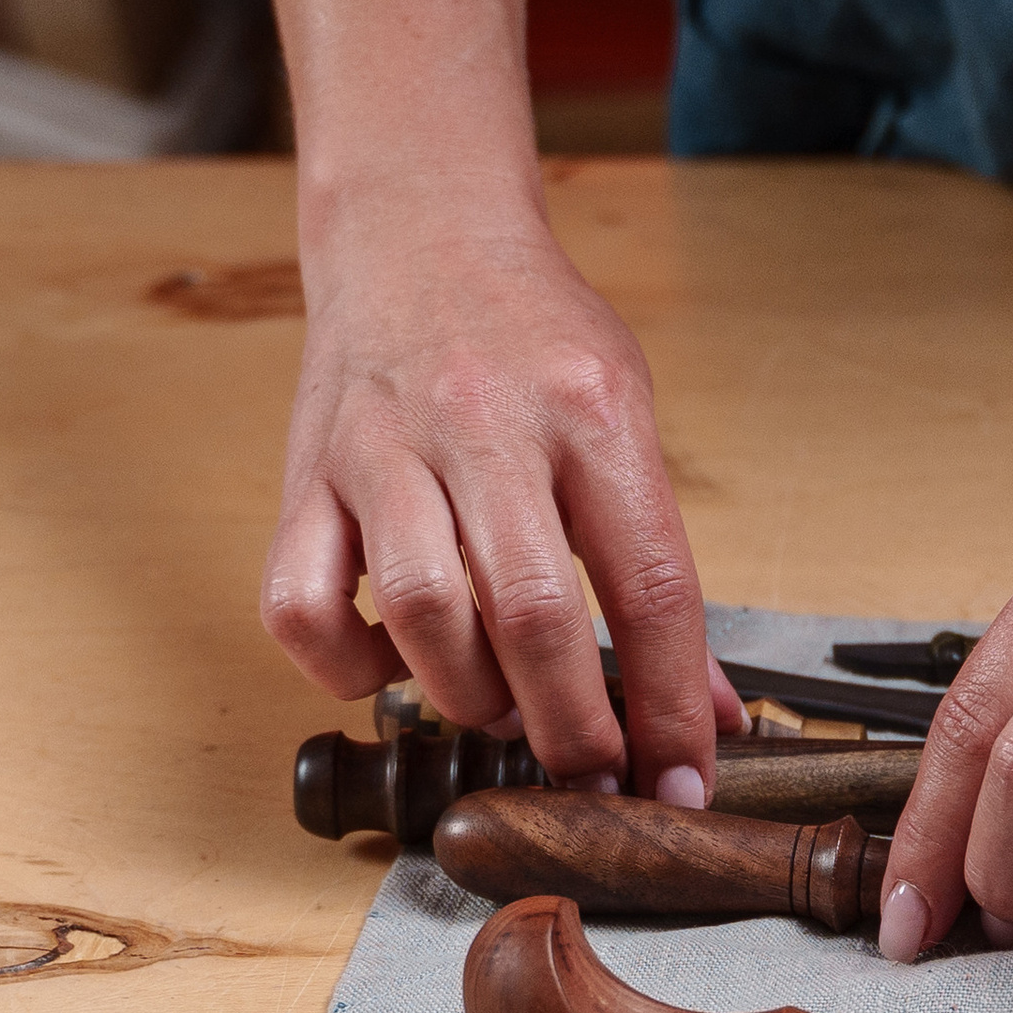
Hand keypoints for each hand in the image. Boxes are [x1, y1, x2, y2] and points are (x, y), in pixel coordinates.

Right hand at [259, 189, 741, 798]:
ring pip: (421, 616)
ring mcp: (384, 449)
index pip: (651, 588)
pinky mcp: (306, 474)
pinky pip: (301, 606)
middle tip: (592, 772)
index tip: (682, 782)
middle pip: (533, 616)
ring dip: (471, 698)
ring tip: (503, 708)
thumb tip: (711, 710)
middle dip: (573, 729)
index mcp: (593, 414)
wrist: (419, 229)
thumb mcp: (630, 422)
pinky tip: (395, 663)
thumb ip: (661, 569)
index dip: (673, 705)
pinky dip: (350, 667)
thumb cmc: (536, 340)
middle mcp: (486, 425)